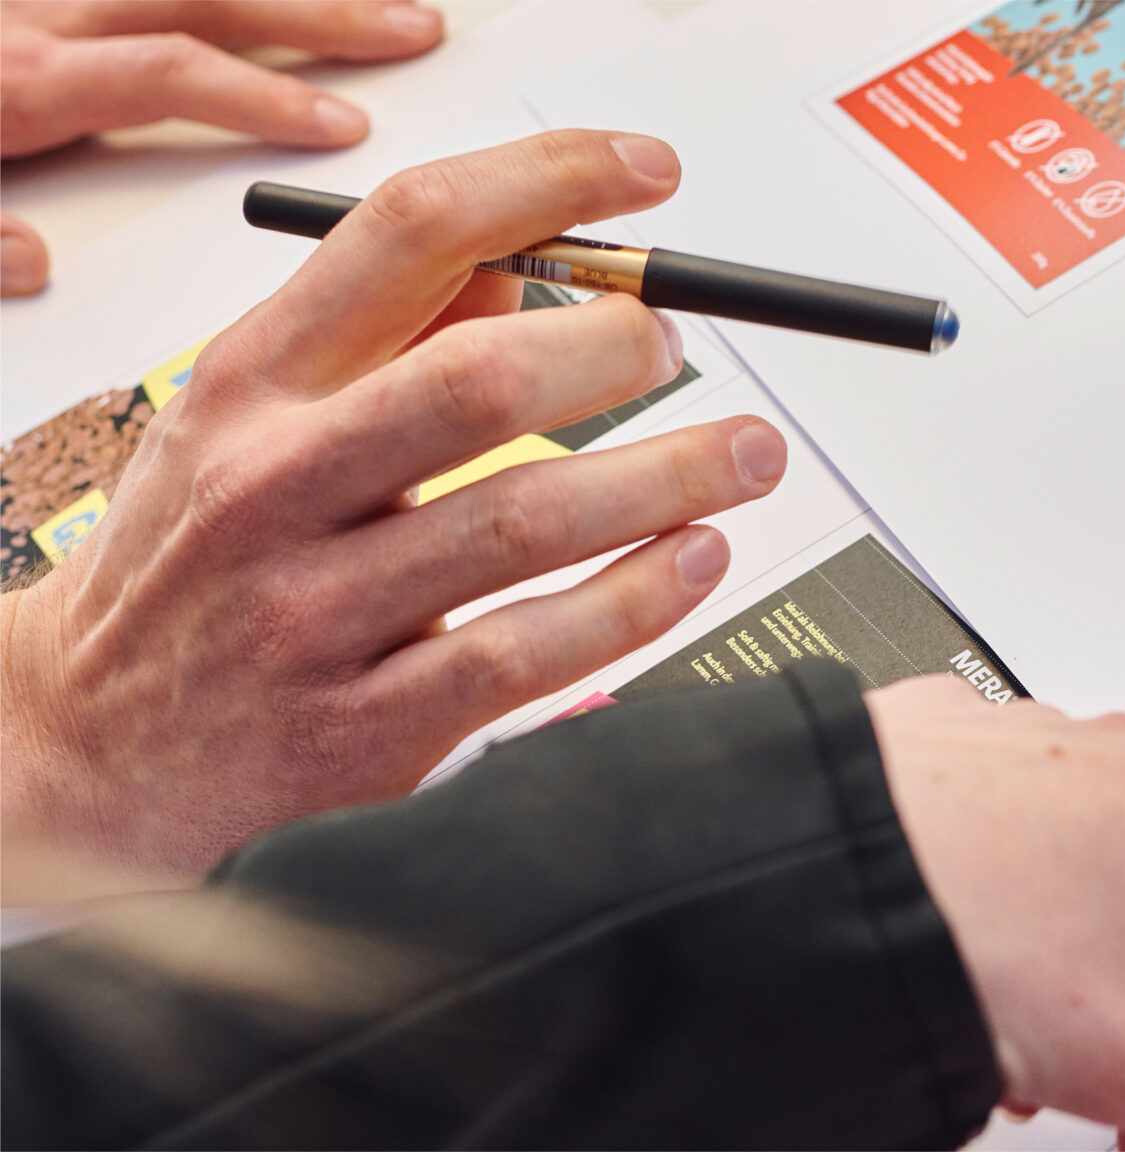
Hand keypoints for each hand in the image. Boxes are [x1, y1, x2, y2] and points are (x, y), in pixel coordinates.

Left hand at [0, 0, 443, 294]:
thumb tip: (36, 263)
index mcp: (24, 83)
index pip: (172, 75)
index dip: (267, 98)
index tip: (346, 125)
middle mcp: (43, 26)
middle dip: (320, 18)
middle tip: (410, 31)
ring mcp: (44, 6)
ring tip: (368, 5)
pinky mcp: (39, 11)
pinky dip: (230, 3)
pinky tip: (275, 13)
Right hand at [0, 130, 787, 896]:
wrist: (91, 742)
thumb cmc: (192, 560)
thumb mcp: (251, 419)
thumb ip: (390, 336)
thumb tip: (538, 263)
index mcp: (251, 384)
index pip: (408, 235)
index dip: (547, 184)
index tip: (643, 176)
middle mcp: (274, 488)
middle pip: (478, 382)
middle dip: (614, 351)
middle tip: (680, 349)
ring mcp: (315, 615)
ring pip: (524, 523)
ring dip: (668, 478)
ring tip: (745, 455)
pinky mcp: (365, 729)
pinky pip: (527, 654)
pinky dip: (634, 601)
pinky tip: (693, 559)